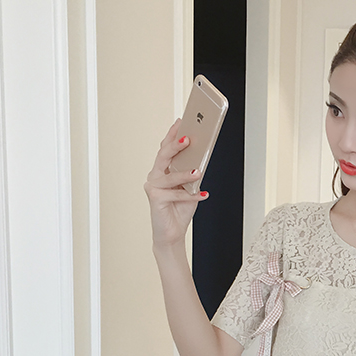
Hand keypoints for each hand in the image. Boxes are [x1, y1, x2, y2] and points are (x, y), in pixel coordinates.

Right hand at [143, 118, 207, 248]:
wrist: (172, 233)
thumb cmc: (180, 209)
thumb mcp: (190, 187)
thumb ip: (192, 173)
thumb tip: (201, 160)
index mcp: (163, 170)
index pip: (166, 148)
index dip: (172, 134)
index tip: (182, 122)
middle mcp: (155, 176)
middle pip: (163, 156)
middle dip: (175, 146)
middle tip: (188, 139)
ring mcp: (153, 187)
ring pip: (169, 176)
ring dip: (185, 174)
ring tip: (198, 171)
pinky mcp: (155, 199)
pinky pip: (174, 194)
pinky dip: (189, 195)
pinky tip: (202, 194)